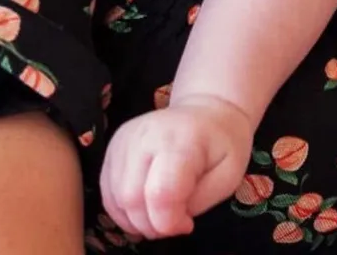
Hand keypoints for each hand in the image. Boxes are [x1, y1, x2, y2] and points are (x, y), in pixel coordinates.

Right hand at [100, 96, 252, 238]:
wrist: (208, 111)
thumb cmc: (223, 144)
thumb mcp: (229, 174)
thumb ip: (199, 201)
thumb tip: (170, 222)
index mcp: (180, 139)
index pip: (161, 193)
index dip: (169, 222)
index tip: (186, 224)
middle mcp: (146, 134)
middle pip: (132, 199)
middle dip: (152, 225)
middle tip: (173, 222)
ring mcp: (125, 139)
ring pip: (115, 199)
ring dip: (136, 220)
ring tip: (162, 213)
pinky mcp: (113, 146)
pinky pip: (107, 192)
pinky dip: (123, 210)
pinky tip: (145, 206)